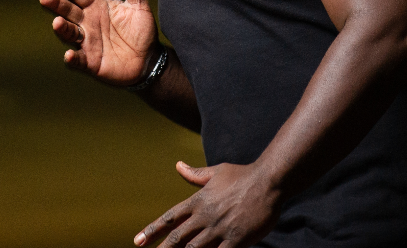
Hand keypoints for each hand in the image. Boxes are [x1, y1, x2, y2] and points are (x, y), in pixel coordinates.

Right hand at [39, 0, 158, 85]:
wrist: (149, 59)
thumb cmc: (142, 31)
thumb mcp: (139, 6)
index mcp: (97, 8)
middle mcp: (88, 23)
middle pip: (69, 11)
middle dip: (56, 4)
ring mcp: (88, 43)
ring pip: (70, 34)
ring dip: (62, 29)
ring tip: (58, 22)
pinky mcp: (91, 62)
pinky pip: (79, 60)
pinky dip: (72, 58)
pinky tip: (69, 54)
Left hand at [134, 161, 281, 247]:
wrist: (268, 181)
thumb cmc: (243, 175)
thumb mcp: (217, 172)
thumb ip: (196, 173)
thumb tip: (178, 166)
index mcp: (199, 200)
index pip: (171, 217)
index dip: (153, 230)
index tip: (138, 240)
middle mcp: (205, 215)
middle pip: (177, 238)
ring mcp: (219, 229)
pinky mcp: (235, 240)